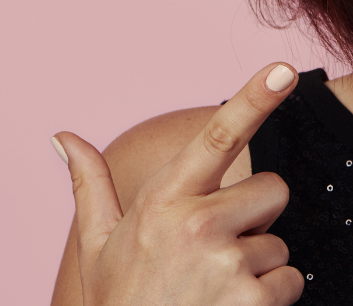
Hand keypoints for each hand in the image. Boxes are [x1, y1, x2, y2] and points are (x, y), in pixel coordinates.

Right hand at [52, 63, 303, 305]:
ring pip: (280, 242)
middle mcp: (196, 226)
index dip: (254, 99)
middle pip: (270, 190)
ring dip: (258, 266)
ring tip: (212, 290)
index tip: (283, 70)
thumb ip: (90, 186)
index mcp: (161, 202)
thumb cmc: (119, 303)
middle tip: (212, 251)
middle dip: (254, 218)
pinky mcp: (254, 301)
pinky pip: (291, 280)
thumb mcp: (97, 246)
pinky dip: (271, 298)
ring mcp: (228, 266)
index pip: (217, 137)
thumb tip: (62, 135)